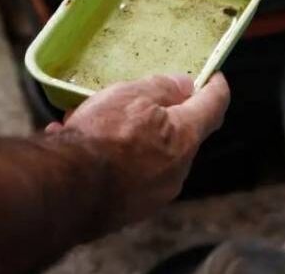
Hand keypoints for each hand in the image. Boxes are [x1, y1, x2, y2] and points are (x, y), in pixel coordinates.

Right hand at [46, 73, 229, 226]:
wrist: (68, 190)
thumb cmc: (103, 137)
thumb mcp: (132, 96)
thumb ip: (163, 88)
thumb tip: (184, 86)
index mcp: (185, 137)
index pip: (214, 106)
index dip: (216, 87)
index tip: (214, 77)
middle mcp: (177, 170)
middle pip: (179, 134)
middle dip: (161, 115)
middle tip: (136, 99)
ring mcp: (154, 194)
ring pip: (148, 155)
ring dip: (129, 137)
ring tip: (93, 123)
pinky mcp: (129, 209)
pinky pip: (125, 174)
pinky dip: (110, 159)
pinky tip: (78, 146)